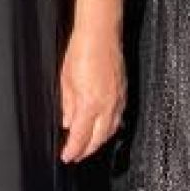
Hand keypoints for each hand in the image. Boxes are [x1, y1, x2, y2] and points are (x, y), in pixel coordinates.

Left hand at [58, 27, 124, 163]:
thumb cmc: (81, 51)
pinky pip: (118, 118)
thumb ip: (67, 105)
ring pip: (111, 130)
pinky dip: (110, 128)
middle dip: (86, 150)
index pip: (81, 136)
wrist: (100, 34)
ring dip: (99, 141)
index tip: (67, 157)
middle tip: (76, 155)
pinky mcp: (124, 93)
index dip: (73, 150)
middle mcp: (107, 104)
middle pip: (98, 138)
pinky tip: (104, 129)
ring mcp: (118, 99)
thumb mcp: (65, 80)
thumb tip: (67, 121)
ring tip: (88, 146)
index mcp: (90, 103)